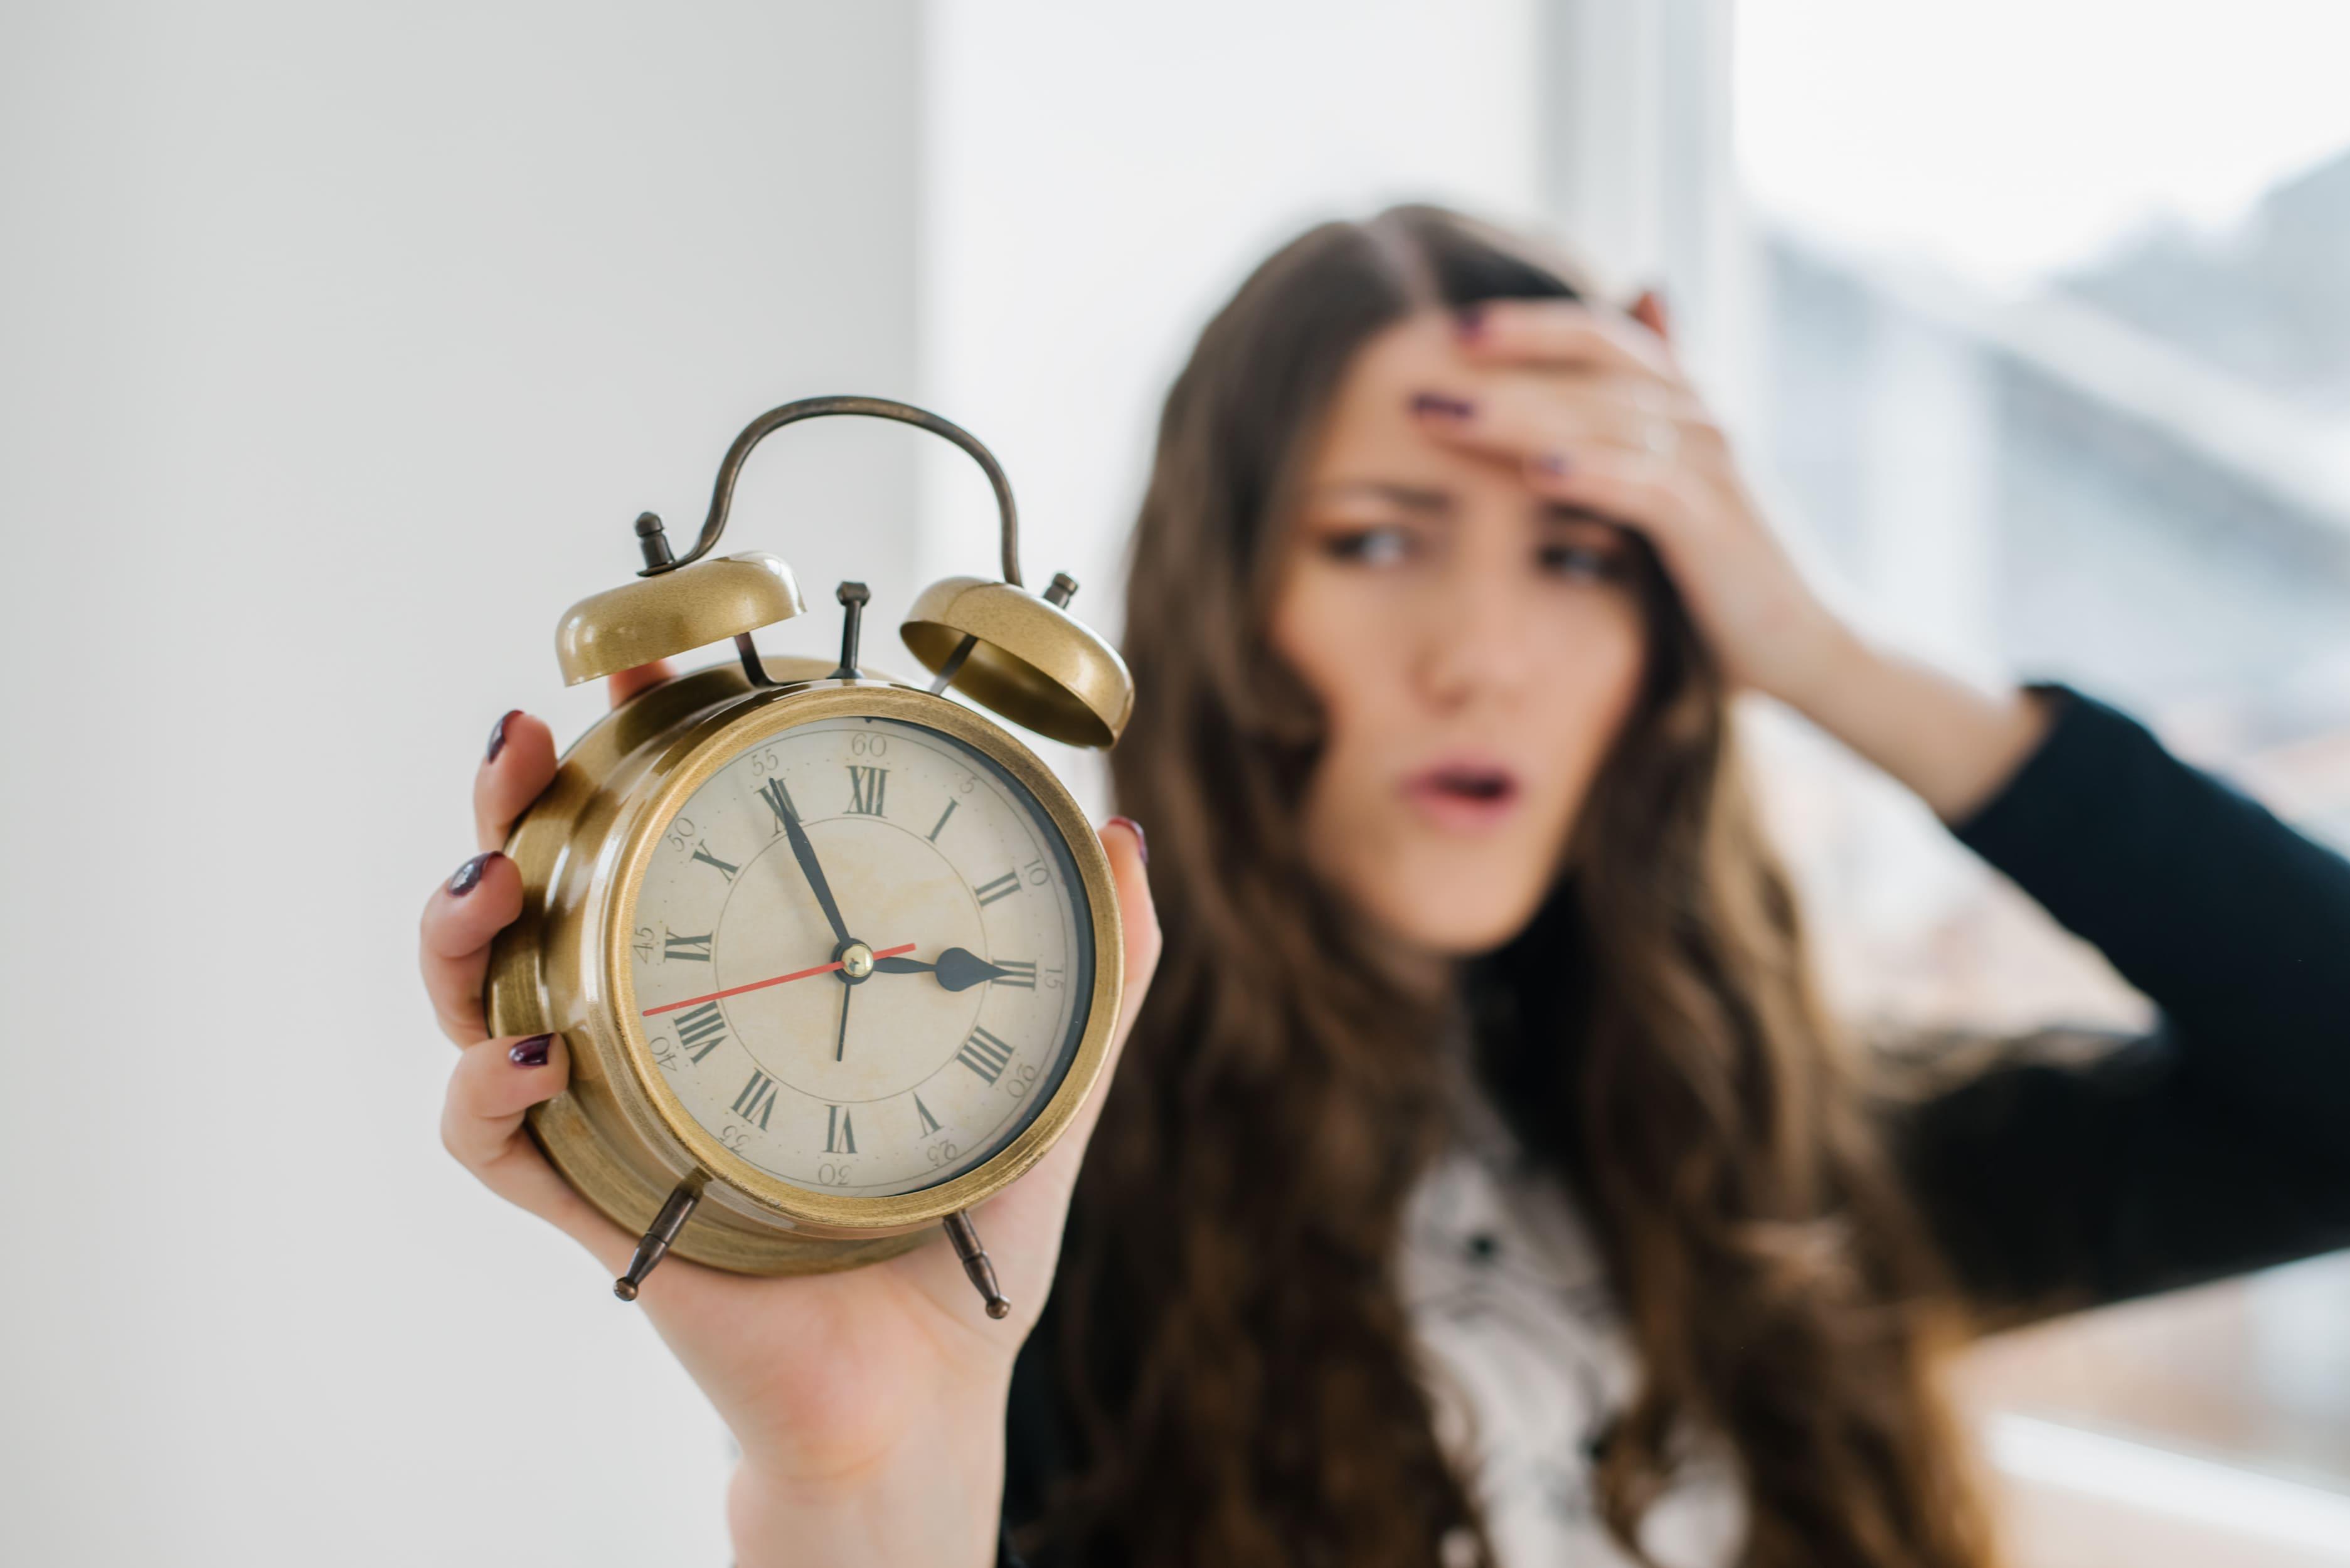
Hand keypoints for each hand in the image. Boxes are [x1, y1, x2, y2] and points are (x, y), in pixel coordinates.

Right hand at [419, 661, 1160, 1565]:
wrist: (925, 1388)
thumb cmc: (972, 1231)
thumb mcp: (1047, 1076)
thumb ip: (1099, 967)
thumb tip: (1125, 836)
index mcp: (753, 977)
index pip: (669, 837)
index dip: (639, 750)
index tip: (648, 670)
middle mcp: (663, 1030)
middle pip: (546, 892)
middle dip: (513, 803)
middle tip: (528, 739)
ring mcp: (615, 1111)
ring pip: (479, 996)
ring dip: (458, 928)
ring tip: (493, 877)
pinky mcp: (598, 1200)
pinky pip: (492, 1142)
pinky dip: (485, 1087)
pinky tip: (536, 1048)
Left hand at [1409, 290, 1849, 707]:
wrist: (1804, 645)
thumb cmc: (1721, 571)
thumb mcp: (1665, 492)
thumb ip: (1626, 430)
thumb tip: (1617, 336)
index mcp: (1682, 405)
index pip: (1599, 337)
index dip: (1528, 325)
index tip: (1451, 329)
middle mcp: (1700, 421)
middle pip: (1591, 367)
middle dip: (1503, 364)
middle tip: (1420, 369)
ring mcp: (1710, 469)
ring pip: (1604, 419)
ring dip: (1519, 413)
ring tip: (1447, 413)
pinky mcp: (1714, 526)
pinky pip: (1644, 487)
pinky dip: (1591, 473)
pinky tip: (1534, 472)